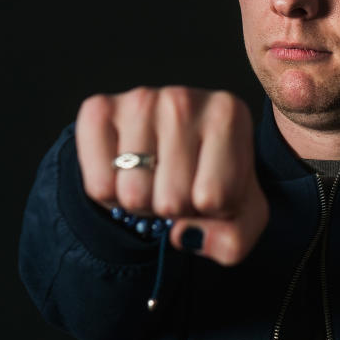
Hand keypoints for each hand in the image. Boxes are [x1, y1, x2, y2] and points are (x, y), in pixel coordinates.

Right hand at [75, 86, 268, 265]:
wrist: (173, 144)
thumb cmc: (212, 178)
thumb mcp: (242, 214)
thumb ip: (233, 239)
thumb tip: (184, 236)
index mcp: (228, 115)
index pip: (214, 197)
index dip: (211, 211)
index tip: (210, 188)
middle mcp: (184, 100)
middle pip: (171, 200)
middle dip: (174, 209)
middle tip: (178, 185)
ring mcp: (140, 100)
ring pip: (133, 196)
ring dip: (143, 204)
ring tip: (154, 178)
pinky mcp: (98, 110)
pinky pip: (98, 186)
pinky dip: (110, 195)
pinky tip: (127, 171)